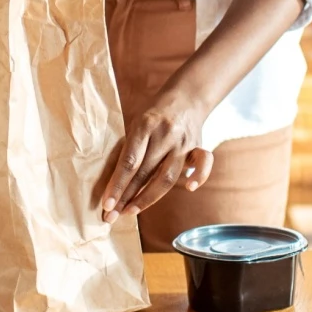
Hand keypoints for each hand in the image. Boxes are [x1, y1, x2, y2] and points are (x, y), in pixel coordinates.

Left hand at [100, 89, 213, 222]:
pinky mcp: (199, 146)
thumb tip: (113, 183)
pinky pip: (204, 163)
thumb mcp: (137, 122)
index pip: (129, 161)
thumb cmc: (154, 114)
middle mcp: (165, 134)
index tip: (106, 204)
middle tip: (112, 216)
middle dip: (126, 197)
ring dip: (148, 198)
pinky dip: (199, 176)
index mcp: (145, 125)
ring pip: (167, 176)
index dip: (117, 185)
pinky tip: (189, 188)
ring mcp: (184, 141)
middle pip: (144, 172)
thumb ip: (129, 148)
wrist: (187, 96)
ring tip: (131, 211)